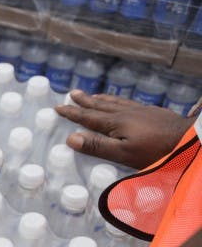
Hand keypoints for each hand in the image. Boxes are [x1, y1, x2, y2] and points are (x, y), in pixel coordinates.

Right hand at [55, 91, 193, 169]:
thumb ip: (97, 146)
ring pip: (114, 102)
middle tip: (72, 93)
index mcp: (115, 123)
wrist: (188, 138)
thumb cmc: (154, 151)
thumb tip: (70, 138)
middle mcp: (125, 113)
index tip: (58, 107)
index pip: (88, 117)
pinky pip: (128, 102)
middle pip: (100, 105)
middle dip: (84, 101)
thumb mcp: (122, 153)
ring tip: (92, 96)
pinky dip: (118, 100)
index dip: (72, 113)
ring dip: (100, 99)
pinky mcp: (151, 112)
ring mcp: (139, 111)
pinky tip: (120, 102)